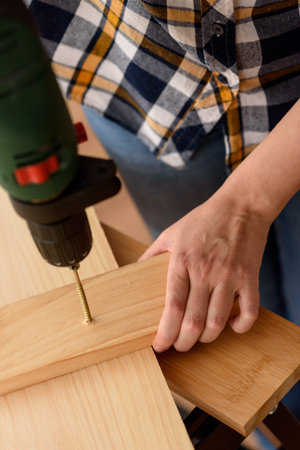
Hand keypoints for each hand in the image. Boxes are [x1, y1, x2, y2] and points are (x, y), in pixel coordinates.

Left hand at [139, 191, 269, 351]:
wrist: (241, 206)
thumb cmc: (204, 219)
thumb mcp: (171, 233)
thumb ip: (151, 254)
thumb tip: (134, 271)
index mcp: (182, 261)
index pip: (172, 307)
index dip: (164, 333)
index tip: (159, 345)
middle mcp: (205, 271)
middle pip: (193, 322)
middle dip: (183, 342)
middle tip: (179, 345)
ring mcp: (229, 276)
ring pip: (217, 322)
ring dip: (207, 338)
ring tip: (200, 338)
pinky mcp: (249, 277)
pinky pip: (248, 312)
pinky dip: (240, 326)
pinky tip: (232, 326)